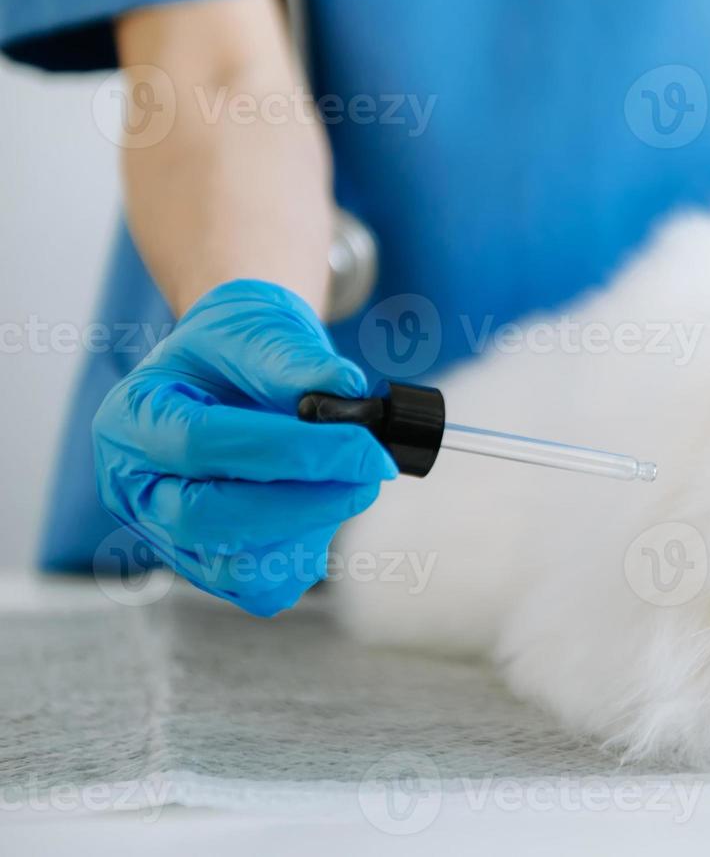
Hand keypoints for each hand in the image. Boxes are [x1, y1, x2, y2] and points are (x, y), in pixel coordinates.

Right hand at [93, 279, 397, 615]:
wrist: (231, 372)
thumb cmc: (236, 349)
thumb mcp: (257, 329)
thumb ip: (295, 359)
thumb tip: (348, 391)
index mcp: (131, 419)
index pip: (201, 444)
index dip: (292, 451)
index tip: (365, 447)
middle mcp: (134, 487)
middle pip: (207, 519)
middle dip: (306, 501)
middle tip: (371, 471)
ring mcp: (165, 535)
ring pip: (235, 566)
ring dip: (311, 529)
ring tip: (347, 480)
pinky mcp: (206, 565)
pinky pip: (258, 586)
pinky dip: (304, 552)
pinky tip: (324, 507)